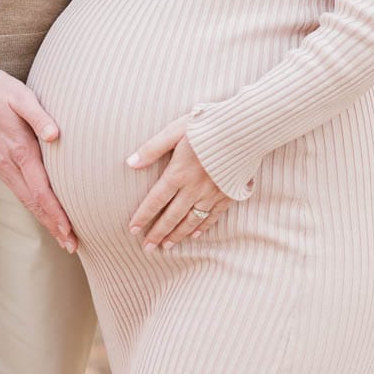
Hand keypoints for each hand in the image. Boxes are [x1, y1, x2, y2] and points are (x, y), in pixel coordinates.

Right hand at [0, 71, 77, 252]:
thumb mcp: (21, 96)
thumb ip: (39, 116)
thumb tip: (56, 135)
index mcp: (19, 149)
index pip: (41, 190)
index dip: (57, 213)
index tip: (70, 232)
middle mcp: (8, 163)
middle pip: (33, 202)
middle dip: (53, 225)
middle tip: (72, 245)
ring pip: (24, 199)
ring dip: (43, 218)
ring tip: (60, 235)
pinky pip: (16, 189)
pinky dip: (31, 204)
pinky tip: (39, 208)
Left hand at [126, 114, 231, 250]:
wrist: (244, 129)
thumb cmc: (207, 125)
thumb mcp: (175, 131)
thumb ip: (152, 148)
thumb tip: (130, 162)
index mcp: (178, 173)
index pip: (155, 200)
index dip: (143, 216)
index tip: (133, 230)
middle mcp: (194, 188)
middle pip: (172, 216)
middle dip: (158, 233)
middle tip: (147, 248)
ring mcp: (212, 194)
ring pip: (191, 220)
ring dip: (177, 234)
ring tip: (167, 245)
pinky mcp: (228, 194)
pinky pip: (213, 216)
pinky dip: (202, 227)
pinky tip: (194, 235)